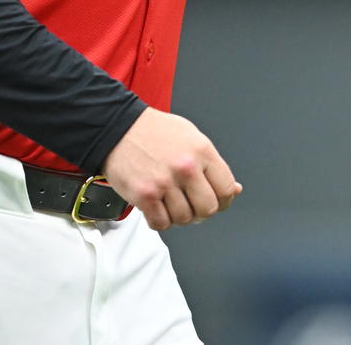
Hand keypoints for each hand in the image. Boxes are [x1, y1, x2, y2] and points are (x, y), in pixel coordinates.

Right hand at [101, 107, 241, 230]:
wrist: (117, 127)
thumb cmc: (154, 132)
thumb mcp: (191, 138)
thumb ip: (212, 165)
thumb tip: (234, 190)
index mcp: (202, 151)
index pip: (226, 189)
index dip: (223, 200)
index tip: (215, 200)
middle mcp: (186, 167)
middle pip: (208, 209)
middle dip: (200, 211)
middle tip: (190, 203)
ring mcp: (165, 182)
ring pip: (184, 219)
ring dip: (178, 215)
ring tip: (169, 201)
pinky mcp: (144, 195)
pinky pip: (161, 224)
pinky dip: (159, 220)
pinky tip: (155, 206)